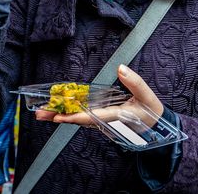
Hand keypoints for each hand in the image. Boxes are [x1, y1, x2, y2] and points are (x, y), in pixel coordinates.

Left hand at [35, 65, 163, 127]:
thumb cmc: (152, 112)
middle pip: (79, 120)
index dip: (73, 116)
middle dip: (59, 117)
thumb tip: (120, 68)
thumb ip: (135, 82)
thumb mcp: (147, 96)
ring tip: (43, 112)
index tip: (58, 115)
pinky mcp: (103, 121)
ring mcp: (104, 124)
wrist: (158, 130)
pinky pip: (84, 118)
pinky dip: (71, 114)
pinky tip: (60, 109)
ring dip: (62, 115)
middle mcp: (106, 123)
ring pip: (80, 120)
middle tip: (40, 114)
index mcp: (115, 117)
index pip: (91, 117)